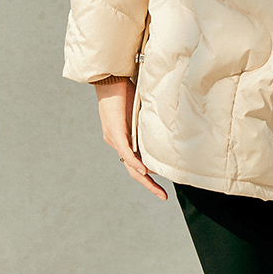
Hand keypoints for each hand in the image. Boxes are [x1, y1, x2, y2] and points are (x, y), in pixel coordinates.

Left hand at [94, 79, 167, 199]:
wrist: (109, 78)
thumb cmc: (124, 89)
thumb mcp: (138, 110)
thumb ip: (146, 121)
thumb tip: (163, 125)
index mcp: (121, 138)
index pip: (135, 161)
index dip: (147, 174)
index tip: (160, 182)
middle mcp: (116, 142)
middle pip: (133, 170)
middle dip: (148, 184)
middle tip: (162, 196)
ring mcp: (114, 138)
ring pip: (130, 165)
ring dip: (144, 179)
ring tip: (158, 191)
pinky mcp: (115, 132)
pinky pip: (126, 152)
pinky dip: (135, 163)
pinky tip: (145, 171)